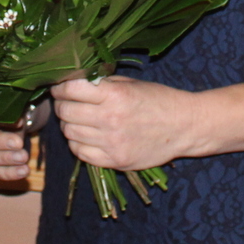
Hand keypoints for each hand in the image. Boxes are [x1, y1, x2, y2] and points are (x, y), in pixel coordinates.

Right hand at [0, 102, 47, 182]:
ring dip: (8, 162)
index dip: (0, 123)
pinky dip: (10, 173)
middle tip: (21, 148)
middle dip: (3, 148)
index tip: (20, 124)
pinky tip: (24, 172)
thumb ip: (11, 112)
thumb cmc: (12, 108)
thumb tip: (17, 122)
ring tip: (25, 162)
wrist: (17, 117)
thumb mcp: (11, 105)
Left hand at [50, 75, 197, 170]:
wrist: (184, 126)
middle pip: (65, 113)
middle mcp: (110, 118)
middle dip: (61, 105)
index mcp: (115, 94)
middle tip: (66, 103)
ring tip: (77, 119)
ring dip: (69, 125)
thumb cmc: (158, 100)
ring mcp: (112, 143)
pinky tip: (86, 136)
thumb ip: (102, 83)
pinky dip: (78, 144)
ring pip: (70, 134)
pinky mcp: (115, 161)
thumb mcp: (131, 83)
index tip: (59, 87)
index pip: (71, 90)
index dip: (60, 87)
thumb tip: (72, 82)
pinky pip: (81, 153)